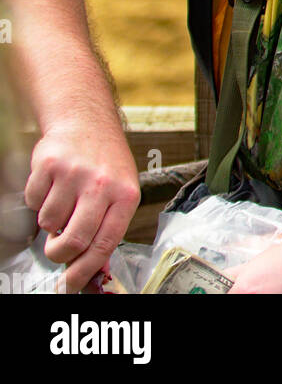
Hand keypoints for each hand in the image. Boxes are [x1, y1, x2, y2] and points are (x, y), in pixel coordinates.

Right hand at [24, 115, 139, 292]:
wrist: (85, 118)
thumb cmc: (104, 158)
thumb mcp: (120, 190)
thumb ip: (109, 226)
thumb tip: (94, 270)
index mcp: (125, 194)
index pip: (104, 244)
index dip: (84, 271)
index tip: (70, 285)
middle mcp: (102, 183)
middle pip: (73, 241)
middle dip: (59, 253)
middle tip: (57, 248)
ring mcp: (74, 173)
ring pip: (49, 223)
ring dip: (50, 221)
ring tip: (63, 200)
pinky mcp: (49, 164)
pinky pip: (33, 202)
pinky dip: (38, 200)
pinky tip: (53, 185)